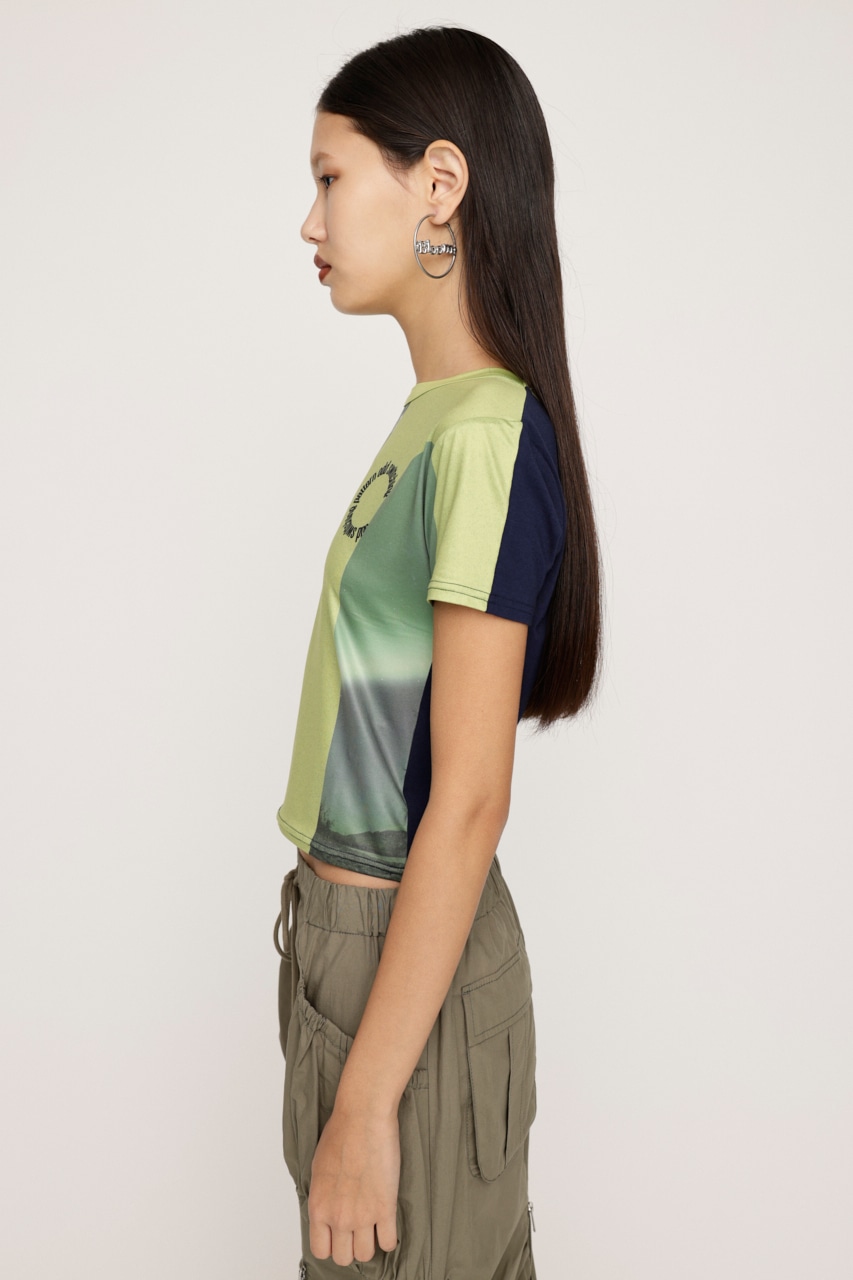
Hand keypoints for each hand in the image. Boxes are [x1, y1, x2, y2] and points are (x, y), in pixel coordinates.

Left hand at [307, 1103, 399, 1265]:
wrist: (362, 1117)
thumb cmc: (340, 1133)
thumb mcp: (318, 1169)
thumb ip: (322, 1196)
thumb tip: (327, 1210)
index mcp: (319, 1207)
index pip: (320, 1250)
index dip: (331, 1244)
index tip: (338, 1236)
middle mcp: (338, 1217)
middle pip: (343, 1258)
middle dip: (350, 1246)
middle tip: (357, 1231)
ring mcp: (363, 1215)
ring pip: (366, 1254)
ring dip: (370, 1243)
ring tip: (373, 1227)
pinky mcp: (385, 1207)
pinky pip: (389, 1242)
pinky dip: (389, 1237)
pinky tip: (388, 1224)